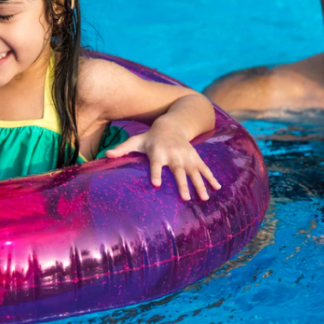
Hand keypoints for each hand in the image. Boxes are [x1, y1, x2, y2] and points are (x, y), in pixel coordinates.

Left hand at [105, 121, 220, 200]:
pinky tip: (218, 188)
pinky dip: (212, 178)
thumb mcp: (136, 140)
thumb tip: (106, 155)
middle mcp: (174, 155)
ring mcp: (187, 157)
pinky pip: (205, 169)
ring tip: (204, 198)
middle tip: (186, 198)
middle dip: (183, 184)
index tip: (156, 184)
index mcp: (158, 152)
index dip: (156, 173)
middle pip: (178, 171)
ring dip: (200, 185)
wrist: (172, 124)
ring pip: (194, 172)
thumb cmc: (150, 137)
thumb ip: (122, 149)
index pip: (156, 164)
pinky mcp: (195, 157)